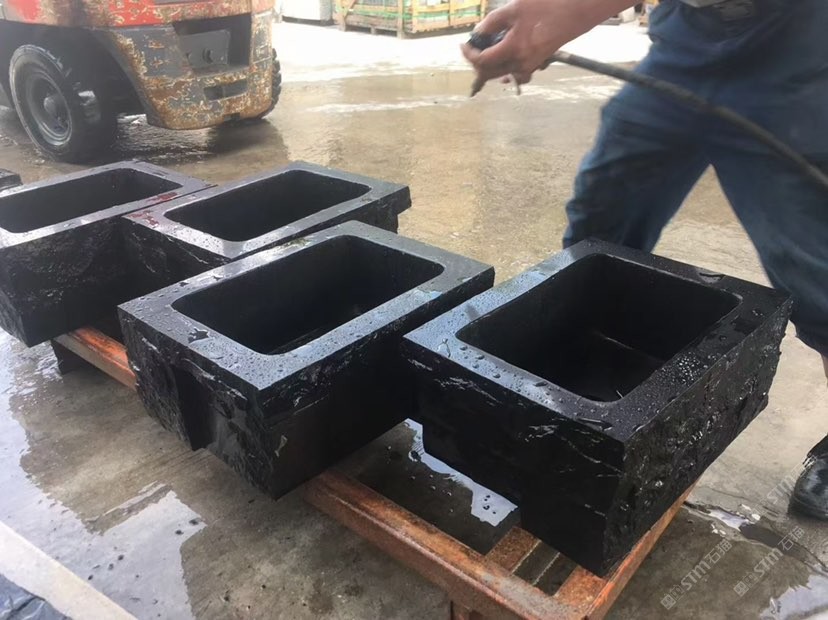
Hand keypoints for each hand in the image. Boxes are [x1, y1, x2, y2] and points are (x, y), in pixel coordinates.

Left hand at [462, 0, 633, 86]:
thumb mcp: (516, 8)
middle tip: (473, 48)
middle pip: (491, 73)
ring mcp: (531, 65)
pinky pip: (517, 72)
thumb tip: (478, 32)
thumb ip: (493, 21)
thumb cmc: (549, 5)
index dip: (469, 54)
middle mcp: (521, 63)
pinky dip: (507, 69)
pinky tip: (505, 59)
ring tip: (487, 52)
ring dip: (492, 67)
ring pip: (504, 74)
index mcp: (514, 50)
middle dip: (478, 63)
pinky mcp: (538, 62)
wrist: (579, 10)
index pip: (482, 62)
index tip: (464, 44)